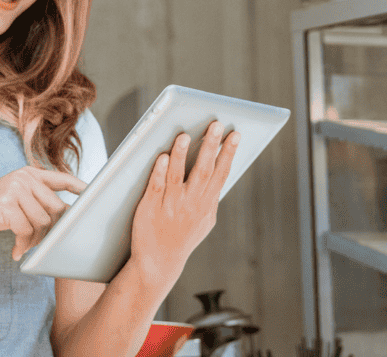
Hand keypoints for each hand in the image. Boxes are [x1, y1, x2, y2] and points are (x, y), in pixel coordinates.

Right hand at [0, 166, 85, 259]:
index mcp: (29, 173)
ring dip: (36, 240)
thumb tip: (67, 217)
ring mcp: (14, 189)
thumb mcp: (17, 199)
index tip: (93, 196)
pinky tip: (16, 252)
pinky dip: (23, 245)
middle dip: (53, 229)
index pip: (62, 178)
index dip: (79, 187)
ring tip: (25, 246)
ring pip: (42, 222)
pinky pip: (26, 230)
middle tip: (44, 243)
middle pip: (55, 207)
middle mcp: (23, 177)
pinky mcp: (5, 205)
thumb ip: (39, 202)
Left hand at [127, 121, 240, 282]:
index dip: (229, 153)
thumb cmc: (182, 236)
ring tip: (184, 135)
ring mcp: (171, 206)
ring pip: (177, 174)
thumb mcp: (204, 220)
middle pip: (202, 170)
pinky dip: (159, 170)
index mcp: (207, 205)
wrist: (158, 263)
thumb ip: (211, 197)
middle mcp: (191, 204)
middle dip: (211, 146)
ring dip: (181, 154)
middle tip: (216, 124)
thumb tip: (218, 168)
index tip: (235, 134)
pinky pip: (156, 185)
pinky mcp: (150, 207)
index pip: (221, 173)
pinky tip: (162, 156)